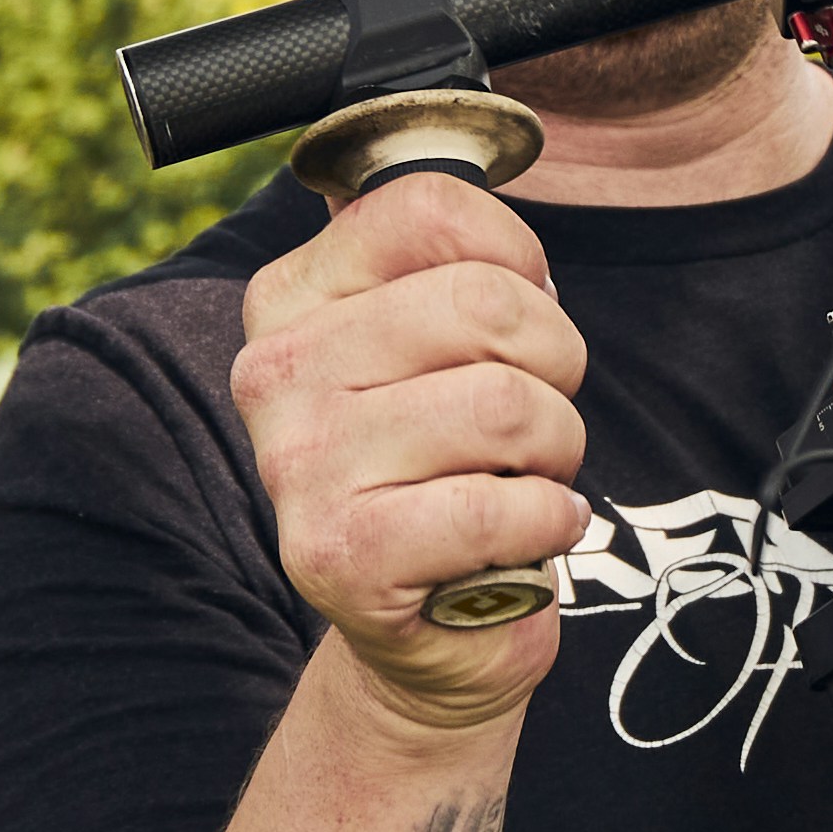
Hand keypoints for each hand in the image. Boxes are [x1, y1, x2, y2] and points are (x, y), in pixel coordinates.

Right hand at [233, 170, 592, 728]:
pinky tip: (526, 531)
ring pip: (507, 405)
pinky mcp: (336, 557)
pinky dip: (549, 520)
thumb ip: (454, 268)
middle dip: (556, 360)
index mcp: (292, 297)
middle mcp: (275, 372)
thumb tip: (516, 257)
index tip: (523, 308)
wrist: (433, 624)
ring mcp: (298, 465)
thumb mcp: (440, 348)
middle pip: (485, 301)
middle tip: (534, 414)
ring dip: (557, 447)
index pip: (427, 207)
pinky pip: (498, 508)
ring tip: (524, 475)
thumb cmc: (450, 465)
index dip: (516, 254)